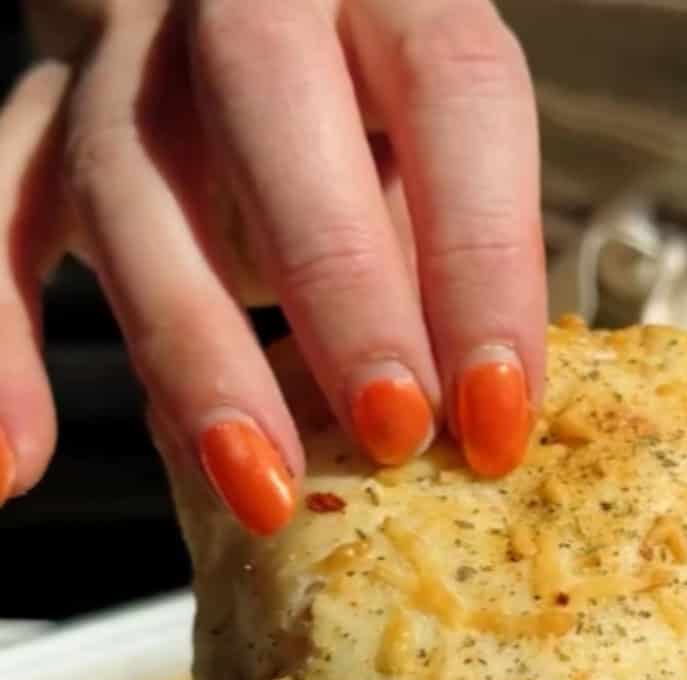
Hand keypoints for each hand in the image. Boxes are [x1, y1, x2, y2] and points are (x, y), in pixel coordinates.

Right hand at [1, 0, 544, 526]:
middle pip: (270, 100)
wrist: (252, 35)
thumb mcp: (430, 158)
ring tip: (257, 488)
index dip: (483, 260)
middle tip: (391, 433)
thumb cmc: (370, 121)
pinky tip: (20, 465)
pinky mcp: (43, 120)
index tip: (497, 413)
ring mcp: (125, 51)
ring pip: (125, 175)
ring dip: (195, 351)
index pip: (451, 89)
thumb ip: (443, 252)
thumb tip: (479, 415)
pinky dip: (3, 348)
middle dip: (340, 286)